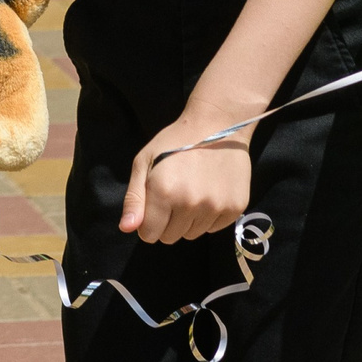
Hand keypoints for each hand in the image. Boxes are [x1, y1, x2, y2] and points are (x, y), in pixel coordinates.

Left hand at [120, 109, 252, 243]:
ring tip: (193, 190)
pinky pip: (214, 228)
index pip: (149, 235)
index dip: (149, 222)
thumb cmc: (175, 142)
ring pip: (193, 234)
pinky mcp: (235, 207)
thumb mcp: (144, 162)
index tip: (155, 205)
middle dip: (168, 221)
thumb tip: (127, 228)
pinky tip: (210, 192)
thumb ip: (134, 198)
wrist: (218, 124)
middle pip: (171, 237)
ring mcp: (215, 206)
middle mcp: (190, 203)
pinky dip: (209, 216)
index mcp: (164, 192)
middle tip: (175, 193)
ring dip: (189, 220)